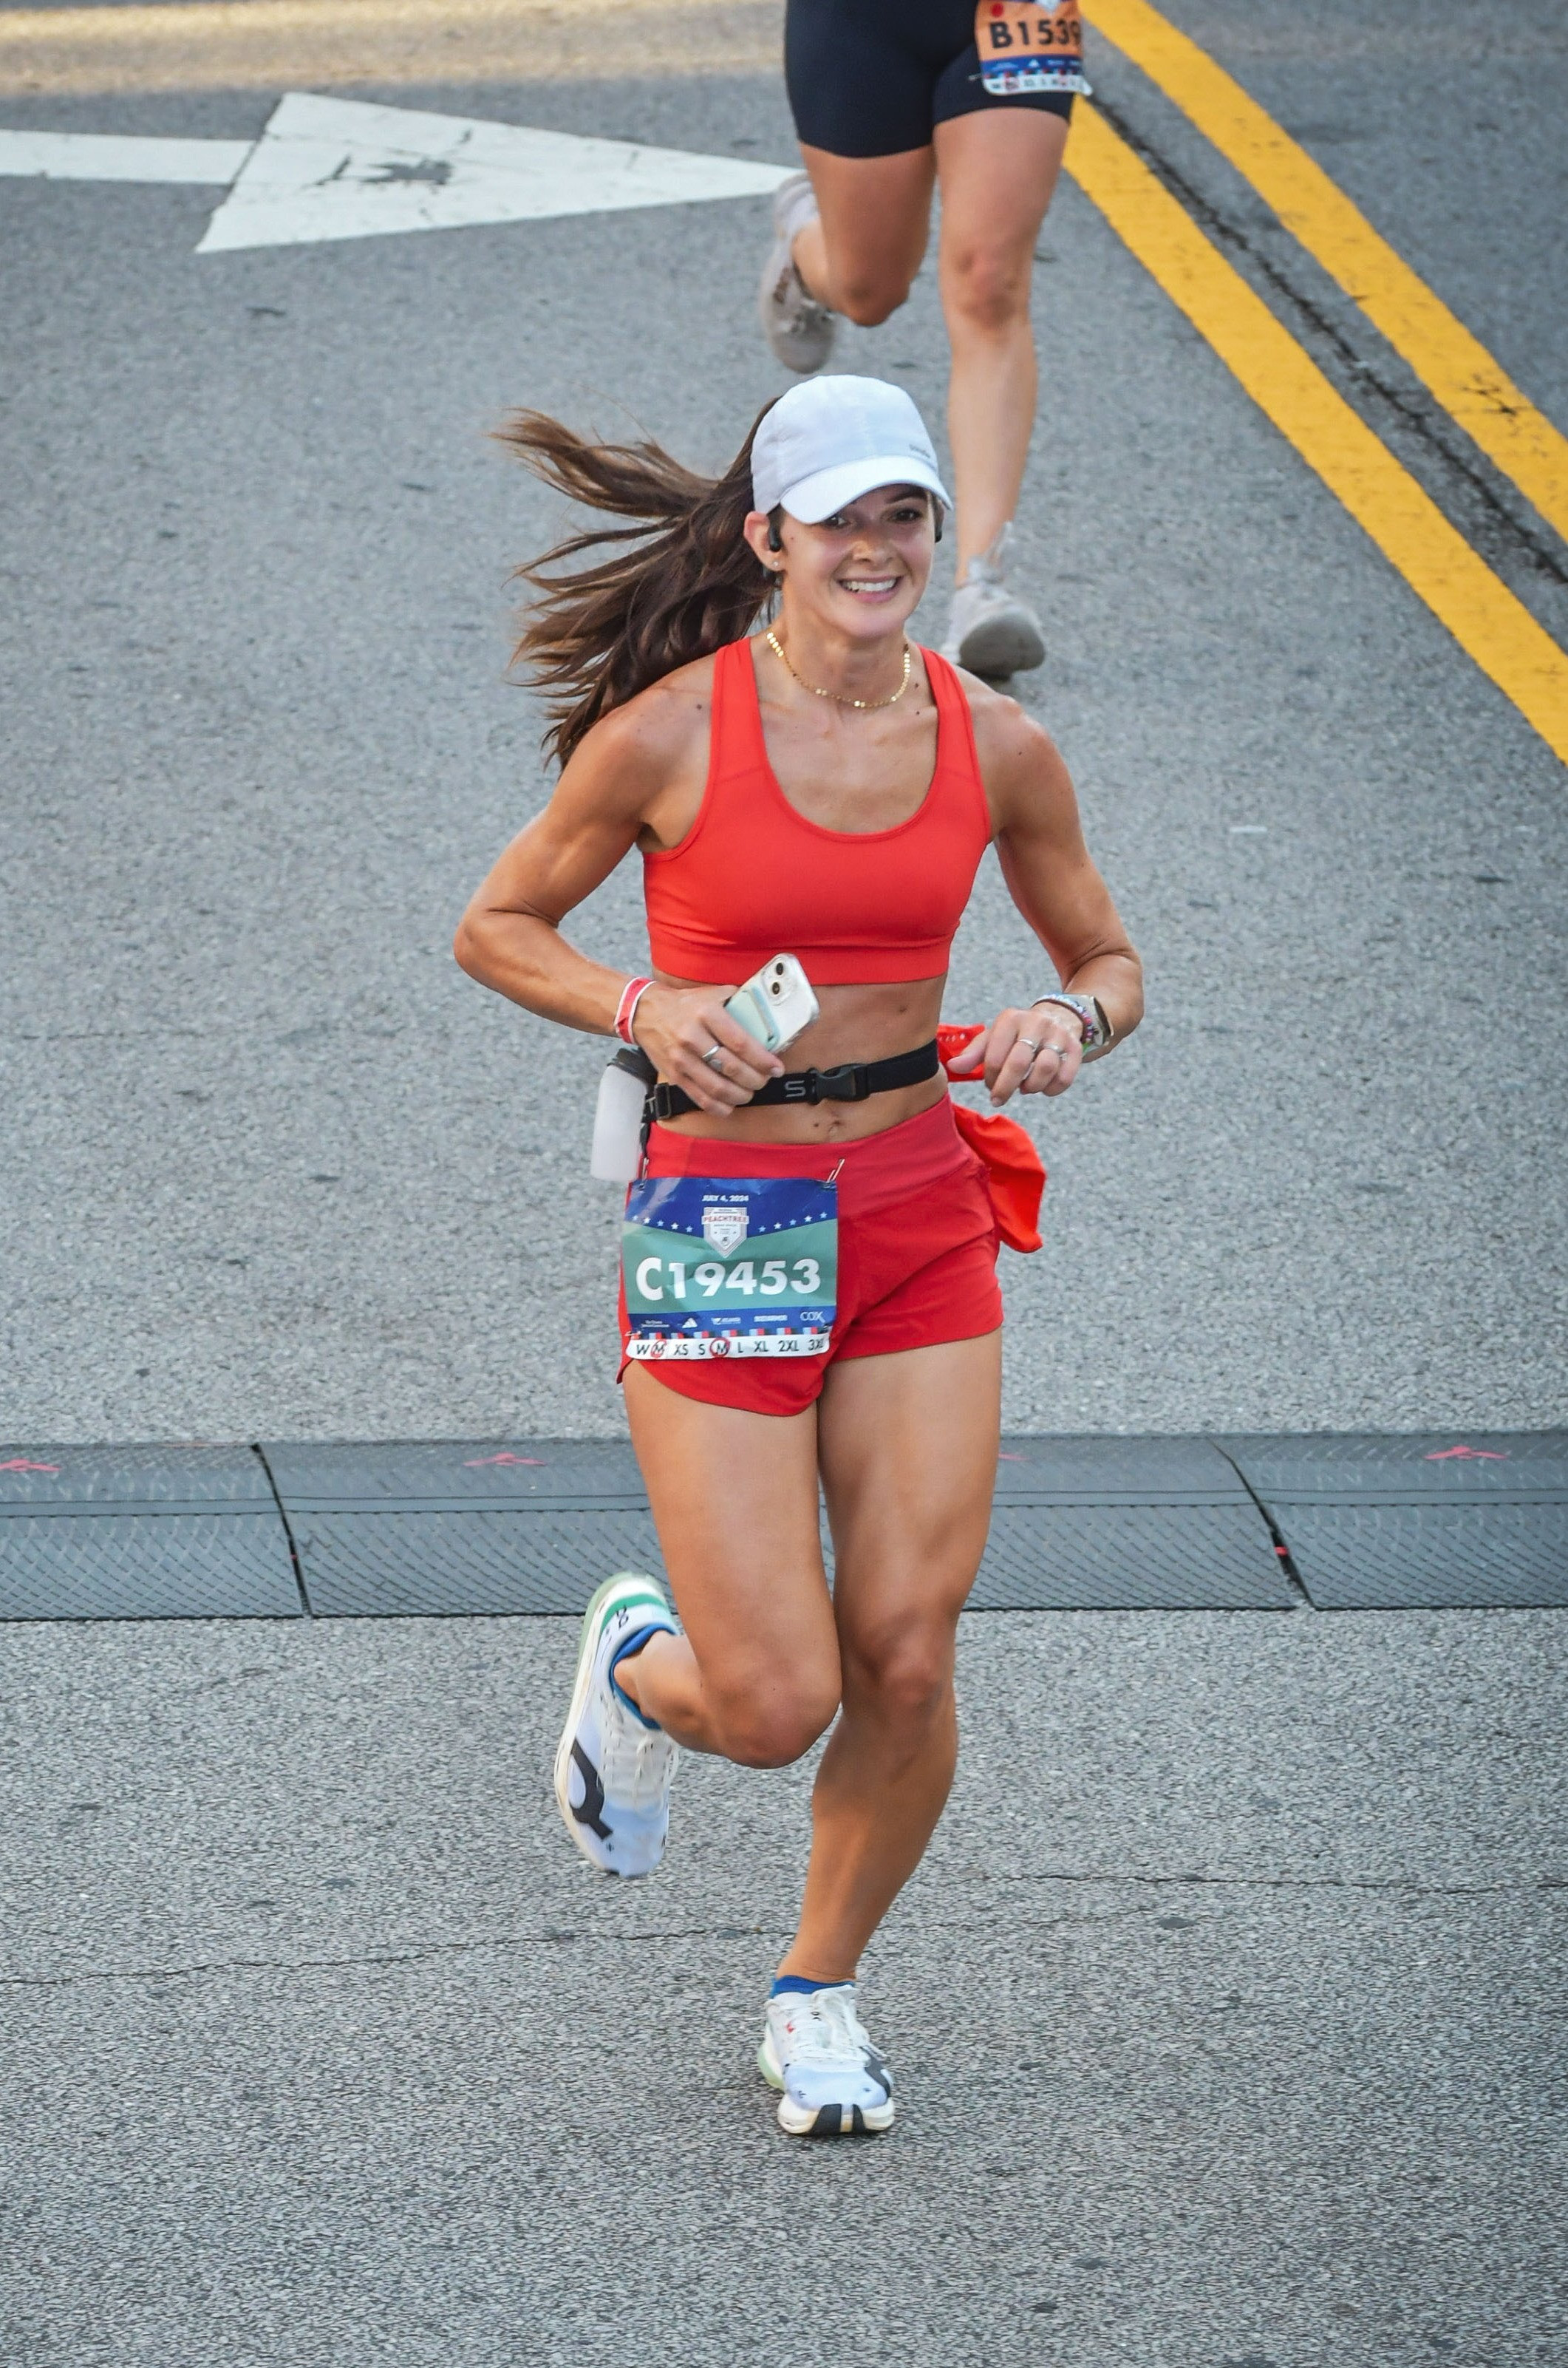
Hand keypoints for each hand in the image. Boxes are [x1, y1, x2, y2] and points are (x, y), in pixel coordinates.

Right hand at [629, 983, 783, 1114]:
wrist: (646, 1013)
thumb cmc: (685, 1004)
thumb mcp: (713, 994)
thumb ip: (739, 1002)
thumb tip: (768, 1016)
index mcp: (706, 1013)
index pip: (741, 1042)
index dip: (762, 1060)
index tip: (775, 1067)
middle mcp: (692, 1036)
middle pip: (731, 1068)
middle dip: (755, 1079)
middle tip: (764, 1080)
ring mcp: (681, 1058)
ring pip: (717, 1087)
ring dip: (740, 1095)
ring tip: (750, 1092)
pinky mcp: (674, 1074)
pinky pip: (699, 1098)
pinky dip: (719, 1107)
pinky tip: (730, 1105)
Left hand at [964, 1005, 1083, 1105]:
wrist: (1057, 1017)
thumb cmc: (1017, 1034)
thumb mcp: (994, 1037)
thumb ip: (973, 1053)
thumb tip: (952, 1067)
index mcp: (1011, 1019)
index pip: (994, 1056)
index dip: (989, 1077)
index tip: (989, 1084)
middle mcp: (1036, 1022)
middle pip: (1019, 1063)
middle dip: (1005, 1088)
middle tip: (998, 1099)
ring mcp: (1058, 1034)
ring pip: (1046, 1068)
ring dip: (1031, 1087)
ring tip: (1024, 1088)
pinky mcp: (1075, 1048)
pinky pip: (1065, 1077)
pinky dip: (1052, 1089)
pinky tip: (1042, 1088)